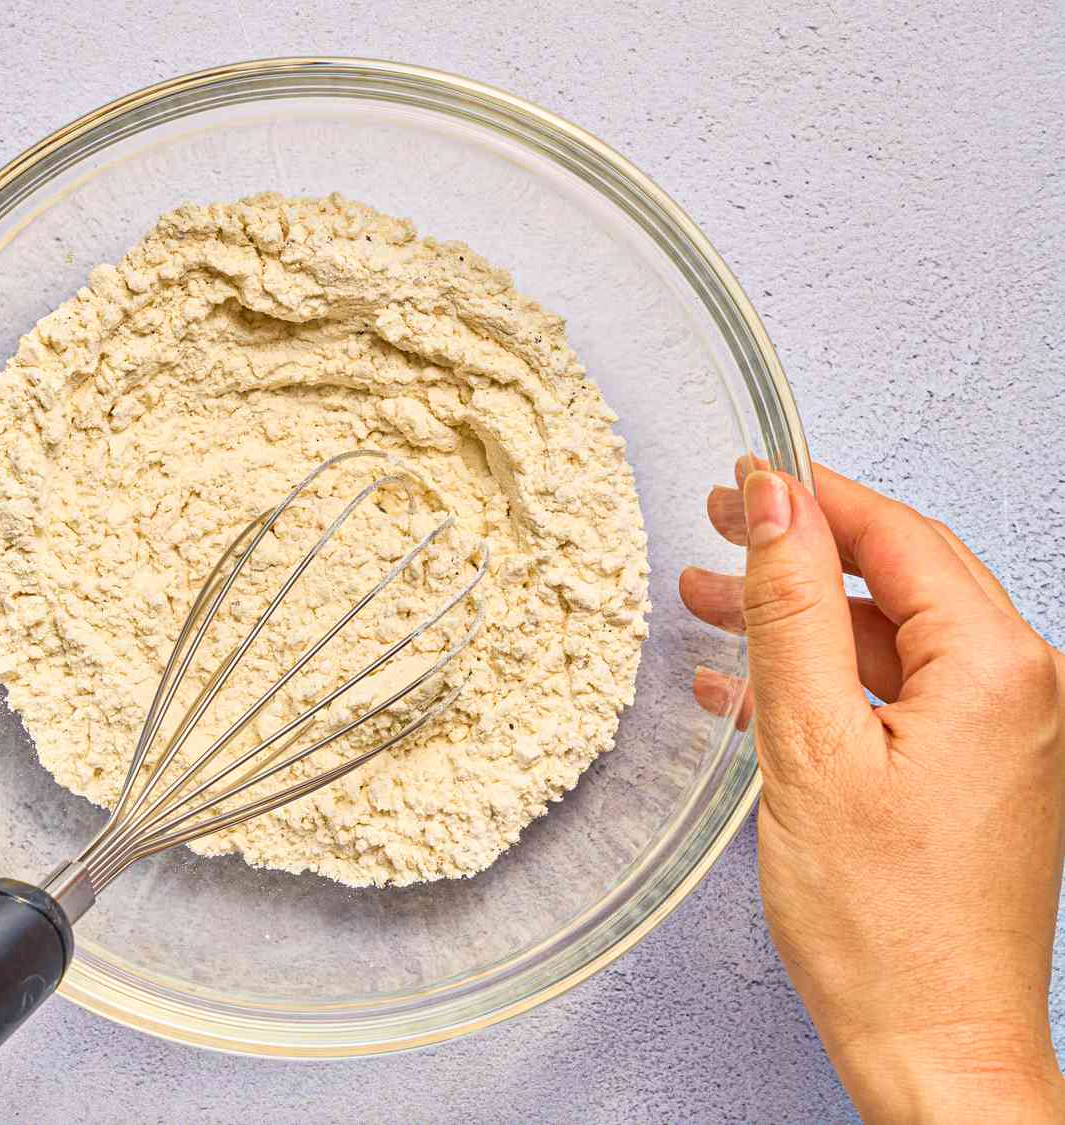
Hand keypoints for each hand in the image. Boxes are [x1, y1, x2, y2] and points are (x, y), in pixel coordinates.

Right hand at [681, 461, 1064, 1121]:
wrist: (936, 1047)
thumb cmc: (884, 922)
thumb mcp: (811, 745)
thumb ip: (792, 611)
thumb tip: (775, 500)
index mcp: (996, 666)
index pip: (897, 536)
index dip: (813, 495)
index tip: (744, 473)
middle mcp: (1018, 690)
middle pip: (896, 580)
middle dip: (799, 553)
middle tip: (716, 530)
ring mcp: (999, 735)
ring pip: (889, 639)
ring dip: (798, 620)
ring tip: (708, 606)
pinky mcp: (972, 775)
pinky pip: (893, 697)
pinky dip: (822, 682)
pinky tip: (746, 688)